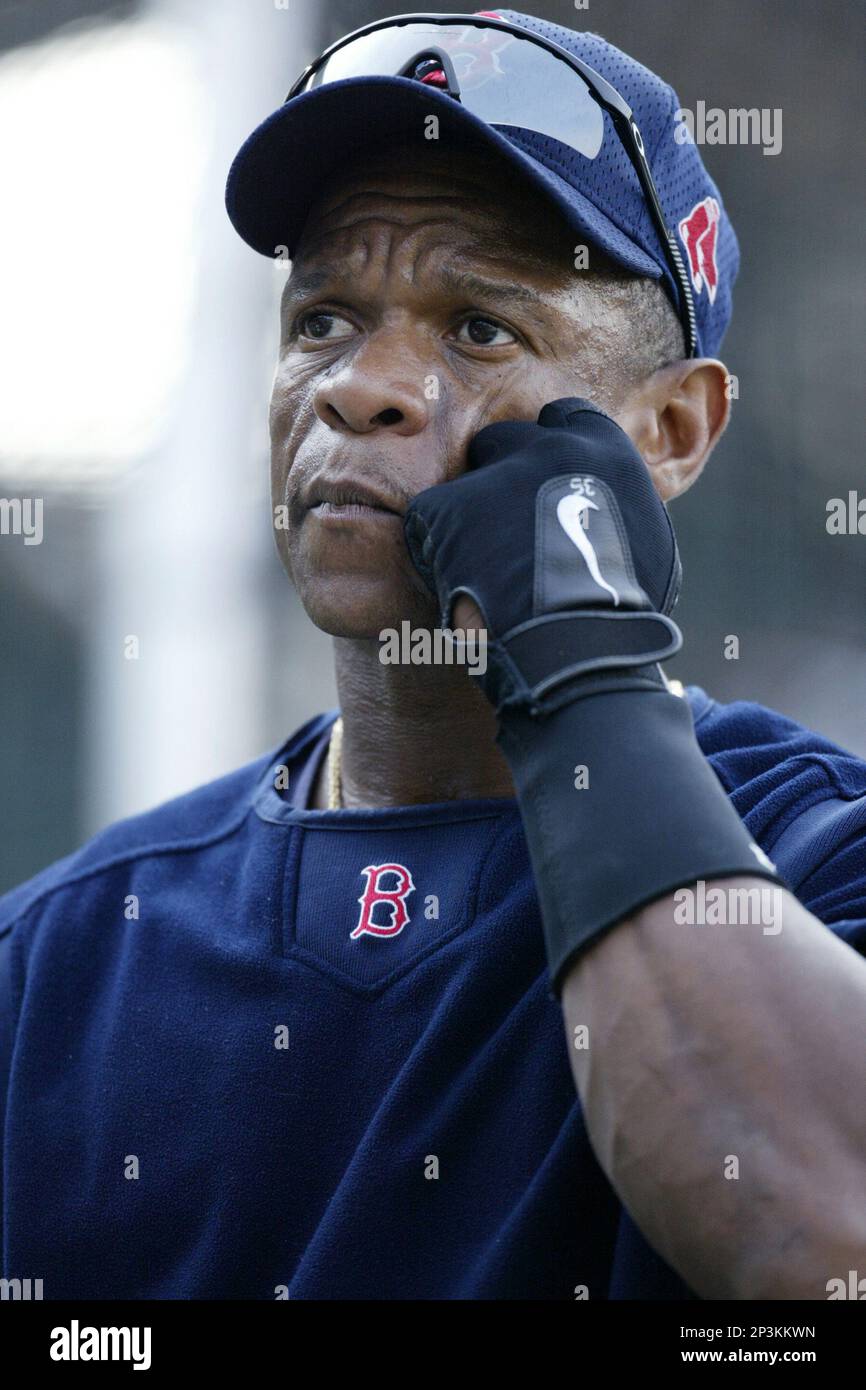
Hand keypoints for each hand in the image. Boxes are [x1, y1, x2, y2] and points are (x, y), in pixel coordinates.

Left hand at [404, 397, 682, 716]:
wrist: (577, 644)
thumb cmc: (622, 610)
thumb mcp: (645, 545)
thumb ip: (616, 511)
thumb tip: (606, 515)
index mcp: (603, 451)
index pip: (567, 420)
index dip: (549, 451)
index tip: (542, 481)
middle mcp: (548, 448)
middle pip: (505, 440)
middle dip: (499, 475)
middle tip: (501, 529)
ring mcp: (495, 475)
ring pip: (464, 485)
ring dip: (467, 520)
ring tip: (480, 572)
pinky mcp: (447, 507)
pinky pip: (427, 522)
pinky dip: (435, 552)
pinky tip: (455, 587)